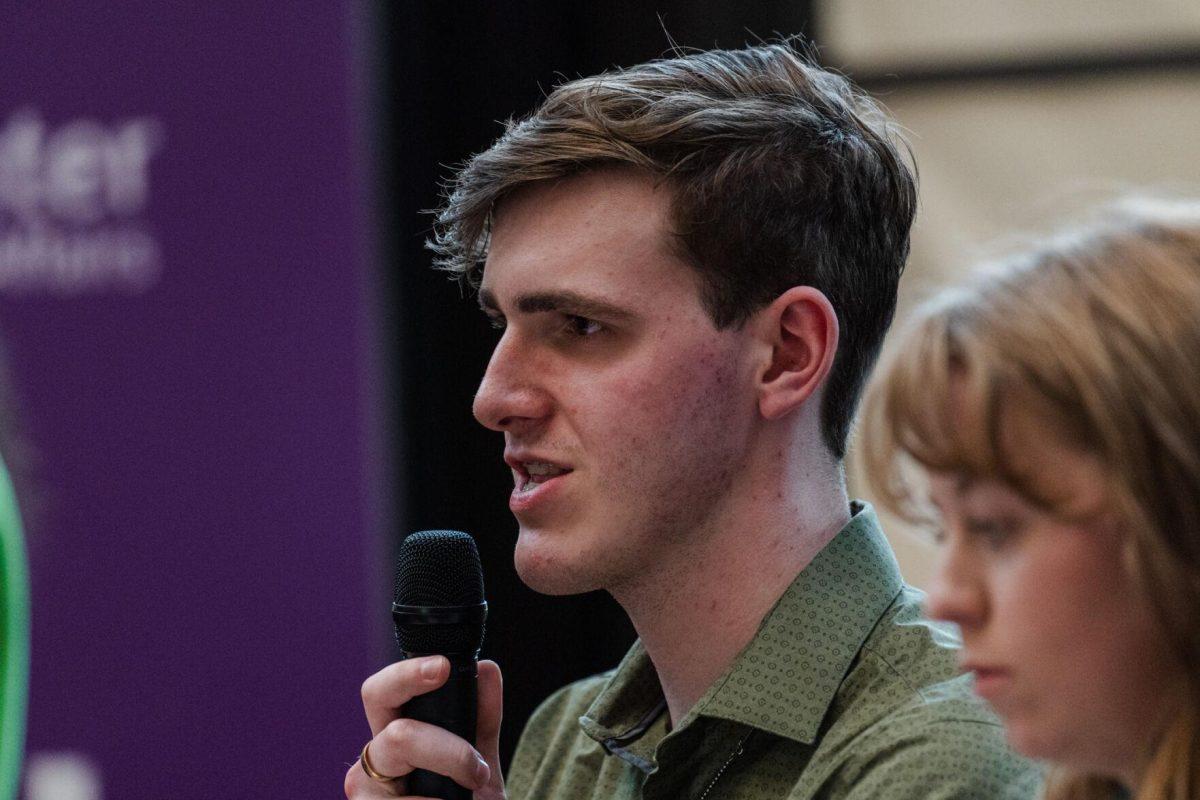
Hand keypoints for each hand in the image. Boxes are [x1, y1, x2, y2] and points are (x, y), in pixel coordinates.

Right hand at [345, 656, 505, 798]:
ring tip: (471, 792)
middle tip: (476, 767)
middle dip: (447, 748)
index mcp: (391, 733)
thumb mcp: (479, 757)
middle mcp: (371, 762)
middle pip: (398, 734)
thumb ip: (483, 716)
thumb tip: (486, 670)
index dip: (407, 674)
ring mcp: (366, 796)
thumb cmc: (464, 799)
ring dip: (454, 779)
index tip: (443, 667)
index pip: (381, 692)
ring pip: (409, 767)